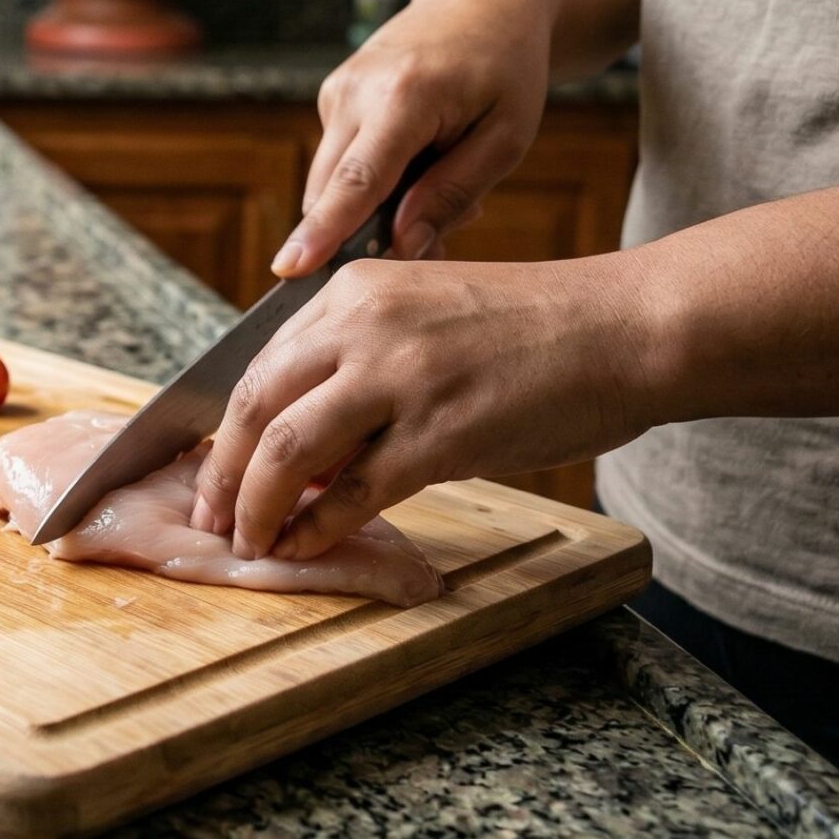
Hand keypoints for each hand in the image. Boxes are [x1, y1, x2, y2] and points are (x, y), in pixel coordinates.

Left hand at [189, 254, 659, 559]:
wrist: (626, 328)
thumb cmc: (537, 330)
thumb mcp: (428, 318)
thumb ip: (360, 366)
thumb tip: (304, 447)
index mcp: (356, 291)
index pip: (260, 364)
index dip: (226, 429)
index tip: (212, 469)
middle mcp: (365, 325)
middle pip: (254, 406)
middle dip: (222, 473)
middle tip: (212, 517)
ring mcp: (400, 378)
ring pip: (287, 451)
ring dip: (258, 507)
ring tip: (251, 541)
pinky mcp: (440, 432)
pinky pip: (354, 492)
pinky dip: (318, 527)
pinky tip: (305, 546)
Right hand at [274, 0, 555, 275]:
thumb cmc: (506, 67)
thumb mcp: (506, 138)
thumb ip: (452, 193)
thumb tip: (403, 247)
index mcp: (406, 96)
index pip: (357, 180)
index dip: (324, 230)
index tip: (289, 268)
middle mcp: (356, 90)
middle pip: (332, 191)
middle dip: (369, 231)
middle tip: (443, 227)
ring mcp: (336, 90)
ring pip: (333, 183)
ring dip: (377, 205)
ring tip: (440, 176)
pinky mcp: (331, 96)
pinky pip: (340, 163)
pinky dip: (374, 178)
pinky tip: (419, 156)